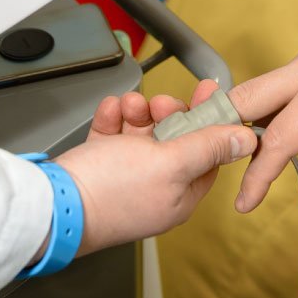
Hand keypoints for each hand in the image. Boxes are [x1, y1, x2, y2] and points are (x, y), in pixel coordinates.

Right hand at [55, 79, 256, 254]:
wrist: (52, 203)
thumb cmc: (110, 192)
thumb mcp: (170, 163)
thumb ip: (209, 147)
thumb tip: (246, 140)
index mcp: (180, 195)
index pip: (208, 154)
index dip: (209, 122)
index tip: (207, 94)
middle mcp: (155, 187)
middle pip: (175, 139)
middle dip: (168, 113)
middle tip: (160, 103)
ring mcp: (125, 176)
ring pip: (143, 132)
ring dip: (138, 112)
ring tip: (129, 106)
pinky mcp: (99, 165)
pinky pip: (114, 133)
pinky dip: (113, 118)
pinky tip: (110, 111)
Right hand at [228, 0, 297, 219]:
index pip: (279, 140)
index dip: (257, 176)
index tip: (244, 202)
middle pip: (248, 97)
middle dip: (224, 129)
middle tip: (214, 161)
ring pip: (268, 82)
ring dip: (253, 114)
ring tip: (250, 150)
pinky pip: (291, 71)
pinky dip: (280, 96)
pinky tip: (293, 117)